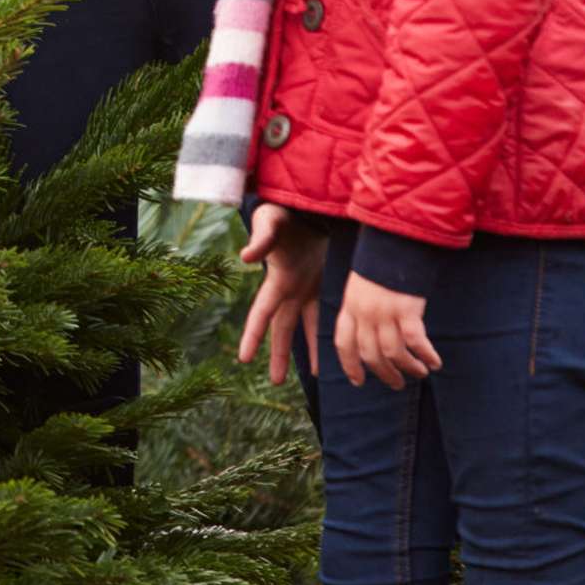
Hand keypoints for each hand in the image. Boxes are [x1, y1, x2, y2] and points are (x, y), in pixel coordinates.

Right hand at [237, 204, 328, 385]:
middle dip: (279, 355)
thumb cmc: (285, 211)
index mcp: (276, 279)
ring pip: (306, 326)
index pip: (261, 313)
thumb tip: (245, 257)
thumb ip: (261, 238)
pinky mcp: (323, 282)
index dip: (252, 336)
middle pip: (282, 329)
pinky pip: (326, 312)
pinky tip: (340, 346)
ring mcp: (306, 286)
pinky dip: (330, 329)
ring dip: (310, 350)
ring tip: (316, 376)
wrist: (307, 202)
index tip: (243, 359)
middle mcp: (289, 288)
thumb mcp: (271, 222)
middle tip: (277, 382)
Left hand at [331, 269, 440, 389]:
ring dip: (408, 368)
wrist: (396, 236)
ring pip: (393, 352)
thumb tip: (370, 330)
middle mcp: (364, 312)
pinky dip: (425, 355)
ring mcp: (385, 312)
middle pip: (370, 354)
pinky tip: (435, 362)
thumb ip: (361, 306)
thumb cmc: (381, 258)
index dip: (350, 365)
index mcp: (350, 305)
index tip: (358, 381)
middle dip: (384, 373)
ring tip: (419, 373)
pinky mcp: (406, 309)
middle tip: (396, 384)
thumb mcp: (361, 283)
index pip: (344, 343)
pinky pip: (415, 342)